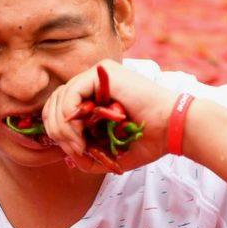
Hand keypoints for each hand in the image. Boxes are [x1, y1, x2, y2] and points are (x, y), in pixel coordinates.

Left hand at [41, 60, 176, 173]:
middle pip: (55, 102)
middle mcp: (94, 82)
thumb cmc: (148, 141)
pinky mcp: (102, 73)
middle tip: (76, 151)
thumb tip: (65, 152)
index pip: (60, 109)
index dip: (59, 133)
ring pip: (59, 99)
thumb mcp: (110, 153)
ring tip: (80, 146)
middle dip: (57, 132)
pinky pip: (70, 94)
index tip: (76, 152)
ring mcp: (98, 75)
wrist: (172, 129)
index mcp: (95, 97)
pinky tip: (81, 133)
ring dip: (63, 129)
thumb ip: (87, 154)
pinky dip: (69, 118)